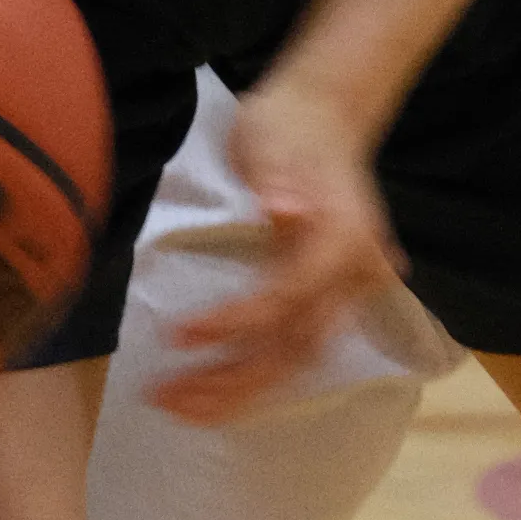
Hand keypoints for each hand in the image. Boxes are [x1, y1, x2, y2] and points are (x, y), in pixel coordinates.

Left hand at [152, 72, 409, 420]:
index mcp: (343, 237)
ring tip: (179, 405)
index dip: (231, 324)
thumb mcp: (274, 137)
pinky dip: (255, 375)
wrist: (325, 114)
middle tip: (166, 397)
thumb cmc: (289, 125)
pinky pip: (295, 348)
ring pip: (298, 358)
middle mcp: (354, 274)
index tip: (176, 335)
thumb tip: (283, 208)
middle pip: (297, 346)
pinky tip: (212, 391)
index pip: (286, 298)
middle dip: (232, 381)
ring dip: (240, 389)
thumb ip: (279, 178)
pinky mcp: (330, 298)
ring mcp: (347, 290)